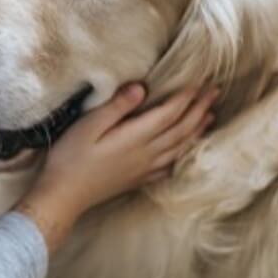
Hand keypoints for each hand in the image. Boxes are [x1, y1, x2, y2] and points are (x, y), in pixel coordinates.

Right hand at [16, 83, 217, 251]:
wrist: (63, 196)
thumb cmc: (70, 158)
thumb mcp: (87, 125)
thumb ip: (116, 107)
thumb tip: (141, 88)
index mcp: (135, 138)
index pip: (169, 113)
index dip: (186, 97)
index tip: (199, 81)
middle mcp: (146, 154)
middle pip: (181, 129)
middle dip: (199, 109)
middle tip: (214, 91)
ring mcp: (143, 169)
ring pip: (180, 147)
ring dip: (197, 130)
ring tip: (209, 116)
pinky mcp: (137, 179)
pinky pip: (169, 166)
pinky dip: (183, 154)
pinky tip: (185, 151)